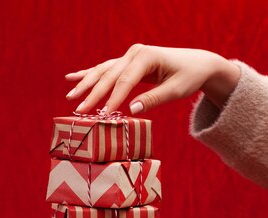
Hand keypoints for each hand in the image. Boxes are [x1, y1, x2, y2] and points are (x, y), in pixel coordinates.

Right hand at [65, 44, 240, 113]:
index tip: (102, 114)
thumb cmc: (188, 76)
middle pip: (109, 76)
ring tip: (71, 96)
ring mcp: (129, 56)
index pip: (125, 81)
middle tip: (79, 110)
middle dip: (93, 93)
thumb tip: (132, 110)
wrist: (197, 63)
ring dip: (86, 84)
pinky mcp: (127, 62)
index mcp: (146, 56)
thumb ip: (154, 99)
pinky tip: (72, 77)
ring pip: (103, 71)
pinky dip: (89, 74)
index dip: (112, 99)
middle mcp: (134, 53)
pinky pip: (105, 69)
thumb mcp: (176, 90)